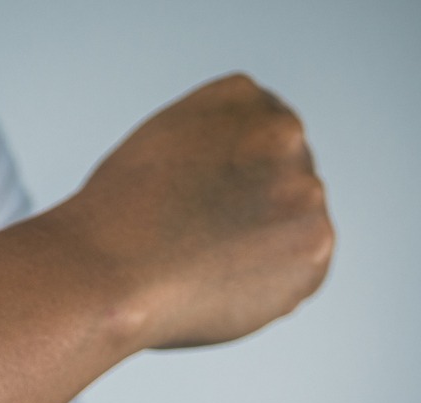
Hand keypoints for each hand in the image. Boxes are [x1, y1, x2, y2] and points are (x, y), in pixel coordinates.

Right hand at [59, 73, 334, 347]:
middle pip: (282, 180)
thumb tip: (249, 189)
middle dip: (250, 211)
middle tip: (195, 239)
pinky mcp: (315, 250)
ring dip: (259, 249)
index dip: (229, 178)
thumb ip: (217, 148)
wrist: (105, 272)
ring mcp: (306, 192)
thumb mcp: (160, 145)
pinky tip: (218, 285)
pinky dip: (266, 287)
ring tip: (200, 263)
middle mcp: (284, 133)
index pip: (258, 136)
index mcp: (241, 96)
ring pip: (293, 227)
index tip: (197, 201)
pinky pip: (299, 273)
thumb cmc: (113, 221)